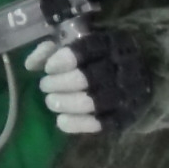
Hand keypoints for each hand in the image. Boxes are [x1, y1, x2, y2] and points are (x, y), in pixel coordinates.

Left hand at [24, 31, 151, 134]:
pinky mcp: (125, 117)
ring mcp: (126, 95)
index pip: (87, 49)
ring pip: (92, 103)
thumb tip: (30, 65)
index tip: (49, 68)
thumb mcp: (74, 43)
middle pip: (86, 79)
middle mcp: (122, 69)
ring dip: (64, 103)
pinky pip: (100, 124)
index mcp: (111, 45)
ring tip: (51, 101)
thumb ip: (50, 49)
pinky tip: (61, 120)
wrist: (138, 75)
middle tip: (46, 85)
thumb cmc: (95, 57)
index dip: (64, 60)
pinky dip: (76, 124)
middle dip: (58, 84)